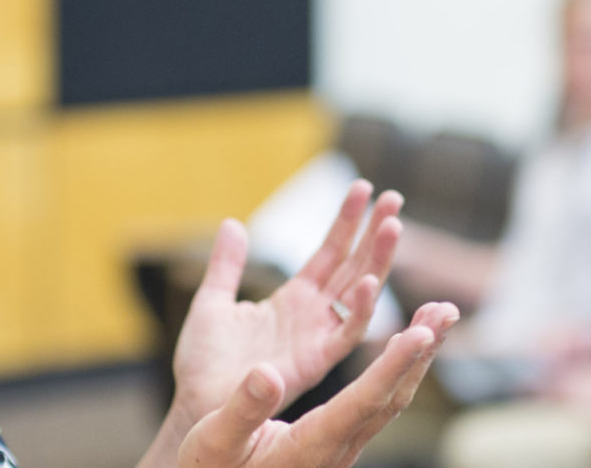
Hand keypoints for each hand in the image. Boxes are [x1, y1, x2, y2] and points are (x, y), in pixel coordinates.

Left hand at [170, 181, 406, 423]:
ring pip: (358, 295)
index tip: (363, 188)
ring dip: (378, 261)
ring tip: (392, 226)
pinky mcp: (314, 363)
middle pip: (352, 267)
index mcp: (292, 300)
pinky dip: (360, 310)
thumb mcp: (212, 302)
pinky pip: (345, 335)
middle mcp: (311, 316)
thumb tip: (231, 224)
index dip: (346, 222)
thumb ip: (226, 265)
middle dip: (374, 233)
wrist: (196, 401)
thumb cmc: (203, 362)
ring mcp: (316, 338)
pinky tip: (369, 281)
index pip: (328, 253)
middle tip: (394, 198)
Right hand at [175, 303, 459, 466]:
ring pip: (390, 398)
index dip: (393, 366)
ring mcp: (341, 446)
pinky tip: (402, 347)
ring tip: (436, 317)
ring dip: (415, 357)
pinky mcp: (337, 440)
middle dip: (421, 352)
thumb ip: (242, 410)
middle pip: (391, 396)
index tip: (421, 334)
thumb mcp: (213, 441)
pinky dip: (396, 367)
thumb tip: (267, 373)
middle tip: (446, 310)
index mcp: (310, 445)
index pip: (364, 401)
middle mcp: (336, 448)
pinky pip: (377, 400)